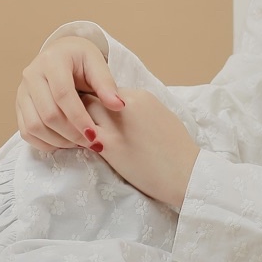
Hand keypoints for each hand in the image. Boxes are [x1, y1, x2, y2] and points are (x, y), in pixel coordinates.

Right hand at [17, 36, 124, 152]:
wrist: (61, 53)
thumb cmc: (81, 59)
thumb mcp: (97, 63)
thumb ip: (107, 84)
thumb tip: (118, 106)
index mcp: (52, 61)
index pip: (63, 95)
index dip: (79, 117)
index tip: (94, 134)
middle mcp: (31, 75)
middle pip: (48, 113)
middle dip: (71, 133)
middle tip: (91, 142)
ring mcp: (22, 91)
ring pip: (34, 126)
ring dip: (58, 140)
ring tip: (80, 143)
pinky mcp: (19, 105)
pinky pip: (26, 131)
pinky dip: (44, 142)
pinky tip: (65, 143)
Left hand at [82, 88, 199, 208]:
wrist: (183, 171)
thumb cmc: (177, 146)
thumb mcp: (160, 114)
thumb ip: (138, 109)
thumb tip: (121, 110)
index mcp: (139, 96)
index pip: (106, 90)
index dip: (99, 102)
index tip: (97, 113)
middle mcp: (124, 105)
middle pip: (90, 97)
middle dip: (84, 108)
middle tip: (82, 122)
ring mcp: (115, 125)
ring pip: (82, 113)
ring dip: (78, 122)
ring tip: (80, 134)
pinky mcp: (108, 145)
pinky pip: (82, 134)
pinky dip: (77, 137)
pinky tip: (81, 146)